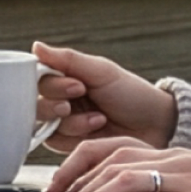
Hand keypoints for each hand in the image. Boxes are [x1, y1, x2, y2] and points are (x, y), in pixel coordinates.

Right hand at [34, 42, 174, 152]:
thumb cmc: (132, 94)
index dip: (51, 84)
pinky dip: (73, 134)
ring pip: (43, 123)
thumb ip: (67, 60)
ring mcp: (63, 123)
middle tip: (78, 100)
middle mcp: (60, 99)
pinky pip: (53, 141)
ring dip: (70, 121)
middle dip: (55, 103)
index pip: (38, 79)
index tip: (76, 84)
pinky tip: (96, 127)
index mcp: (66, 77)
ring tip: (97, 118)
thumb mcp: (101, 72)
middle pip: (34, 102)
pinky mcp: (68, 144)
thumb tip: (35, 46)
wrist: (155, 126)